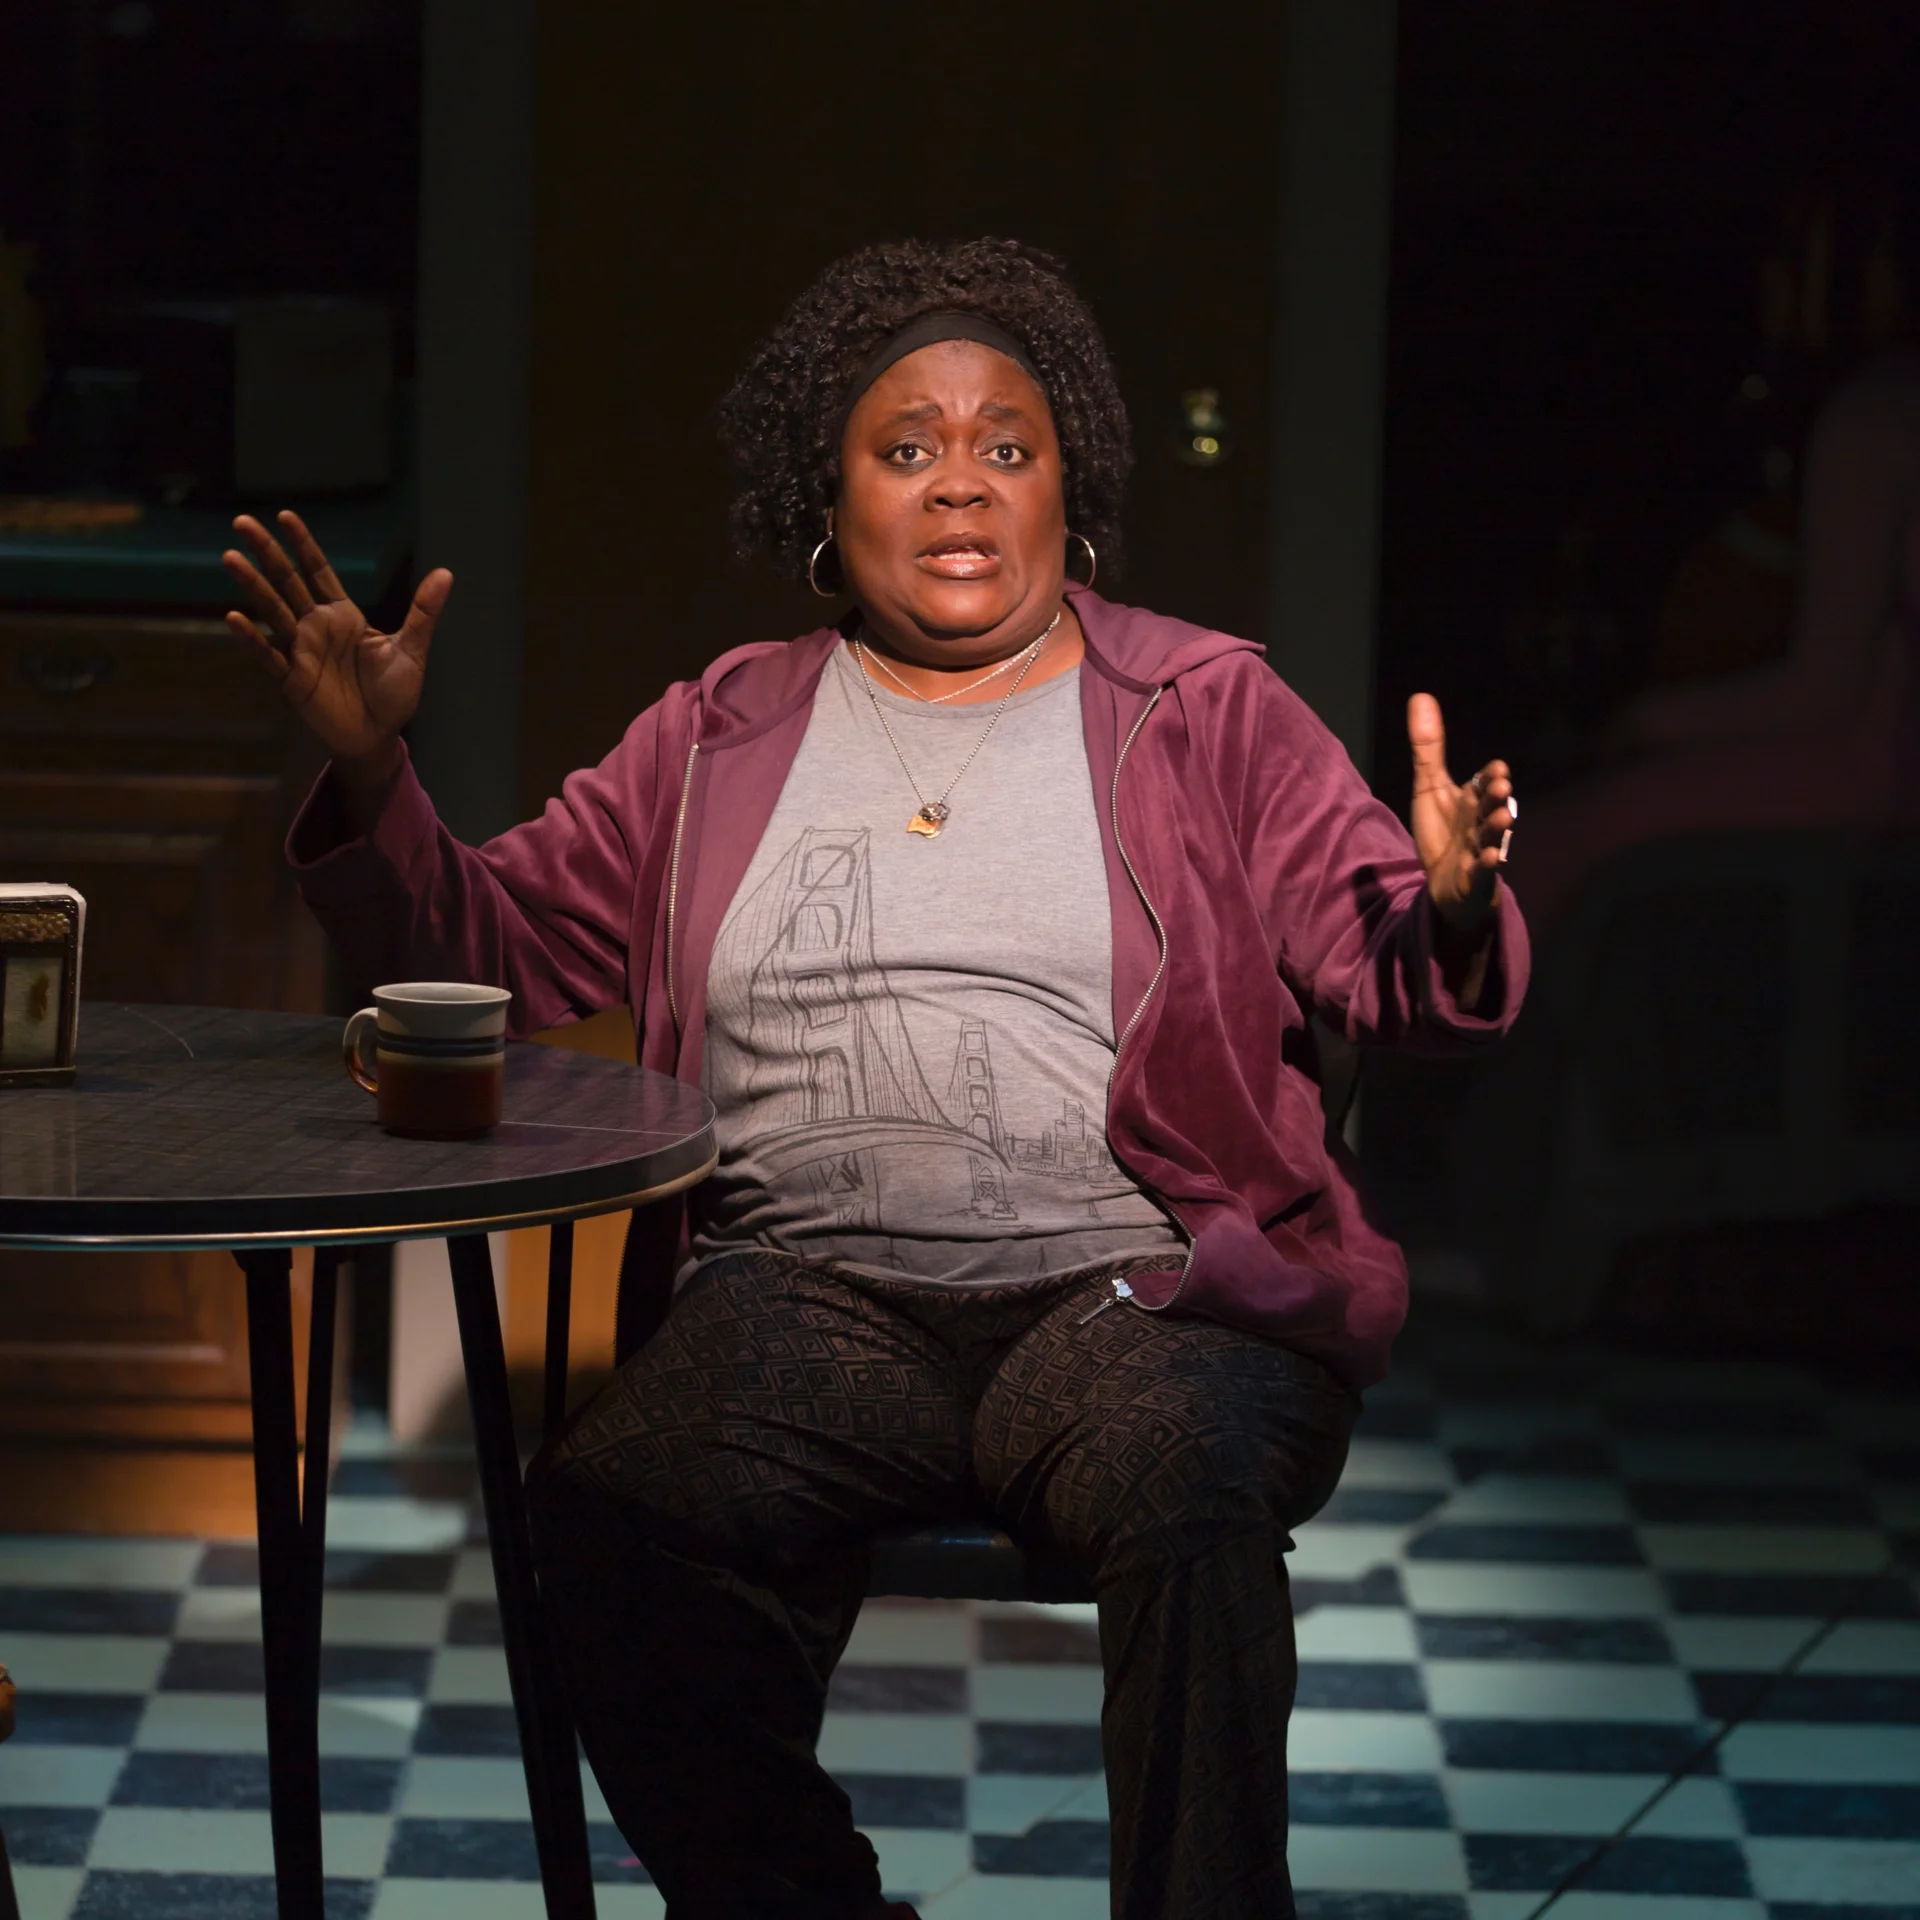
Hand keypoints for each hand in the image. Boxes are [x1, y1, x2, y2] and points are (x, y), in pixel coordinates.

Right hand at [223, 511, 449, 764]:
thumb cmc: (395, 693)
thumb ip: (424, 612)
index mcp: (344, 614)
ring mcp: (302, 650)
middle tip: (242, 522)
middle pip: (287, 582)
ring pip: (273, 610)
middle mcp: (317, 626)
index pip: (318, 570)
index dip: (303, 544)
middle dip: (267, 552)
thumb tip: (446, 573)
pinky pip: (269, 654)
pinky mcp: (293, 678)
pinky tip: (234, 617)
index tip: (285, 516)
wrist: (380, 735)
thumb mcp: (412, 649)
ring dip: (252, 585)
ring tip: (230, 557)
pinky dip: (252, 637)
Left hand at [1407, 692, 1513, 931]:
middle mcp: (1481, 822)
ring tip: (1503, 816)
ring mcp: (1480, 849)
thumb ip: (1428, 748)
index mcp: (1472, 799)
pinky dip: (1486, 864)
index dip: (1490, 777)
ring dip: (1497, 827)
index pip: (1484, 783)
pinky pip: (1483, 870)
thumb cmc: (1445, 832)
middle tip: (1503, 785)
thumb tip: (1420, 696)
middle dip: (1496, 796)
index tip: (1498, 768)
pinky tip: (1489, 857)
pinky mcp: (1474, 877)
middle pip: (1490, 806)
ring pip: (1491, 836)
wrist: (1446, 882)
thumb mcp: (1430, 787)